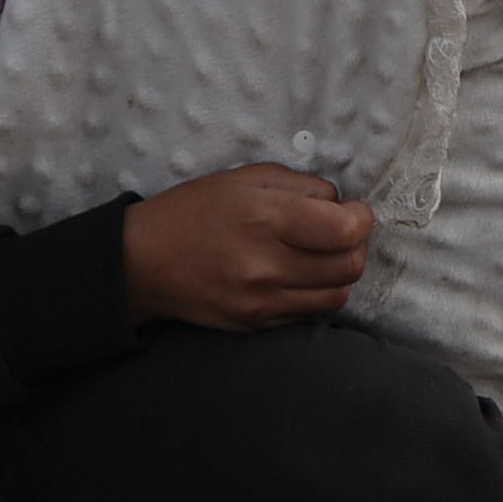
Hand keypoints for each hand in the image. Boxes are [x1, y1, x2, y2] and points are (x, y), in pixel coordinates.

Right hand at [123, 165, 371, 328]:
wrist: (142, 262)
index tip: (351, 211)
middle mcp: (266, 265)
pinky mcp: (257, 323)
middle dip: (356, 245)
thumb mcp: (245, 178)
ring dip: (340, 272)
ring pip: (337, 294)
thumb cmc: (194, 210)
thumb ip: (301, 186)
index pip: (346, 231)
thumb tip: (341, 203)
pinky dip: (317, 293)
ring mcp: (262, 301)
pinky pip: (311, 312)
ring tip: (321, 254)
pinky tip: (299, 274)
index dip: (361, 218)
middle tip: (339, 232)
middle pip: (349, 266)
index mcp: (265, 219)